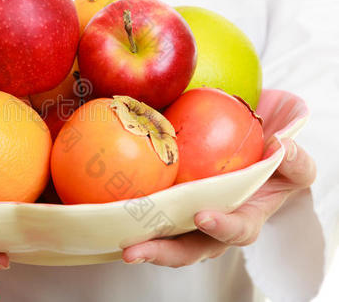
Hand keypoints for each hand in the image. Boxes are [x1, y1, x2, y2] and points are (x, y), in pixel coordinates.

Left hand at [122, 138, 315, 266]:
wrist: (249, 157)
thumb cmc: (272, 166)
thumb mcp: (292, 164)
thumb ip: (294, 161)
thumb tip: (282, 148)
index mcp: (245, 220)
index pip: (237, 231)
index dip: (222, 228)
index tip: (203, 216)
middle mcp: (211, 227)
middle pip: (188, 249)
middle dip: (162, 253)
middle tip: (136, 251)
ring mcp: (186, 220)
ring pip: (163, 239)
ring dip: (139, 242)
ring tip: (117, 241)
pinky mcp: (165, 207)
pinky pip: (147, 214)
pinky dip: (128, 214)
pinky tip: (105, 207)